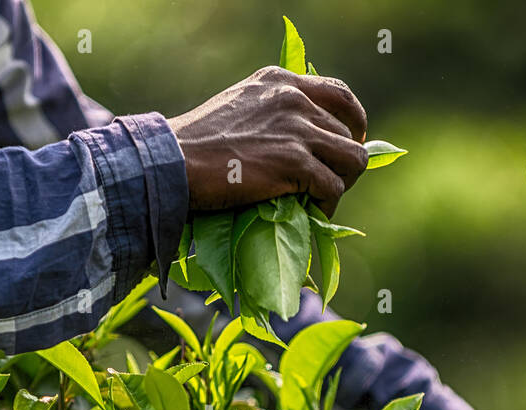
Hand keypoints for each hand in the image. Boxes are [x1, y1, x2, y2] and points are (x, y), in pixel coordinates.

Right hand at [167, 66, 367, 217]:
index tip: (346, 143)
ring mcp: (296, 129)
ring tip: (321, 200)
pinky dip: (327, 205)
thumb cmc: (195, 144)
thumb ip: (269, 113)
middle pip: (348, 133)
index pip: (339, 95)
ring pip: (352, 159)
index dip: (352, 123)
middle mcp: (294, 98)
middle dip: (342, 162)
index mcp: (280, 81)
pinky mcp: (294, 162)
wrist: (173, 161)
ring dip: (341, 184)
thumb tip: (293, 139)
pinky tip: (311, 212)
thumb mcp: (238, 108)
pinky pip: (333, 187)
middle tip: (325, 183)